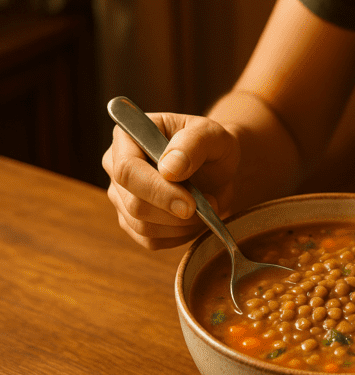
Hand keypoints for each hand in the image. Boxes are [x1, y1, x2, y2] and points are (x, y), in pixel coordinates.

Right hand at [103, 112, 240, 248]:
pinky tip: (196, 220)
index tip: (191, 203)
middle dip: (175, 212)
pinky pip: (151, 241)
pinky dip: (179, 236)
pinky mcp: (133, 221)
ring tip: (207, 207)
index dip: (158, 191)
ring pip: (142, 226)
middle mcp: (115, 167)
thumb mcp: (211, 134)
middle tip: (209, 204)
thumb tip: (169, 169)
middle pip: (134, 204)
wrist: (218, 167)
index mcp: (127, 137)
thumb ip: (192, 144)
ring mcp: (121, 197)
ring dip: (182, 225)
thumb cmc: (212, 145)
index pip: (127, 170)